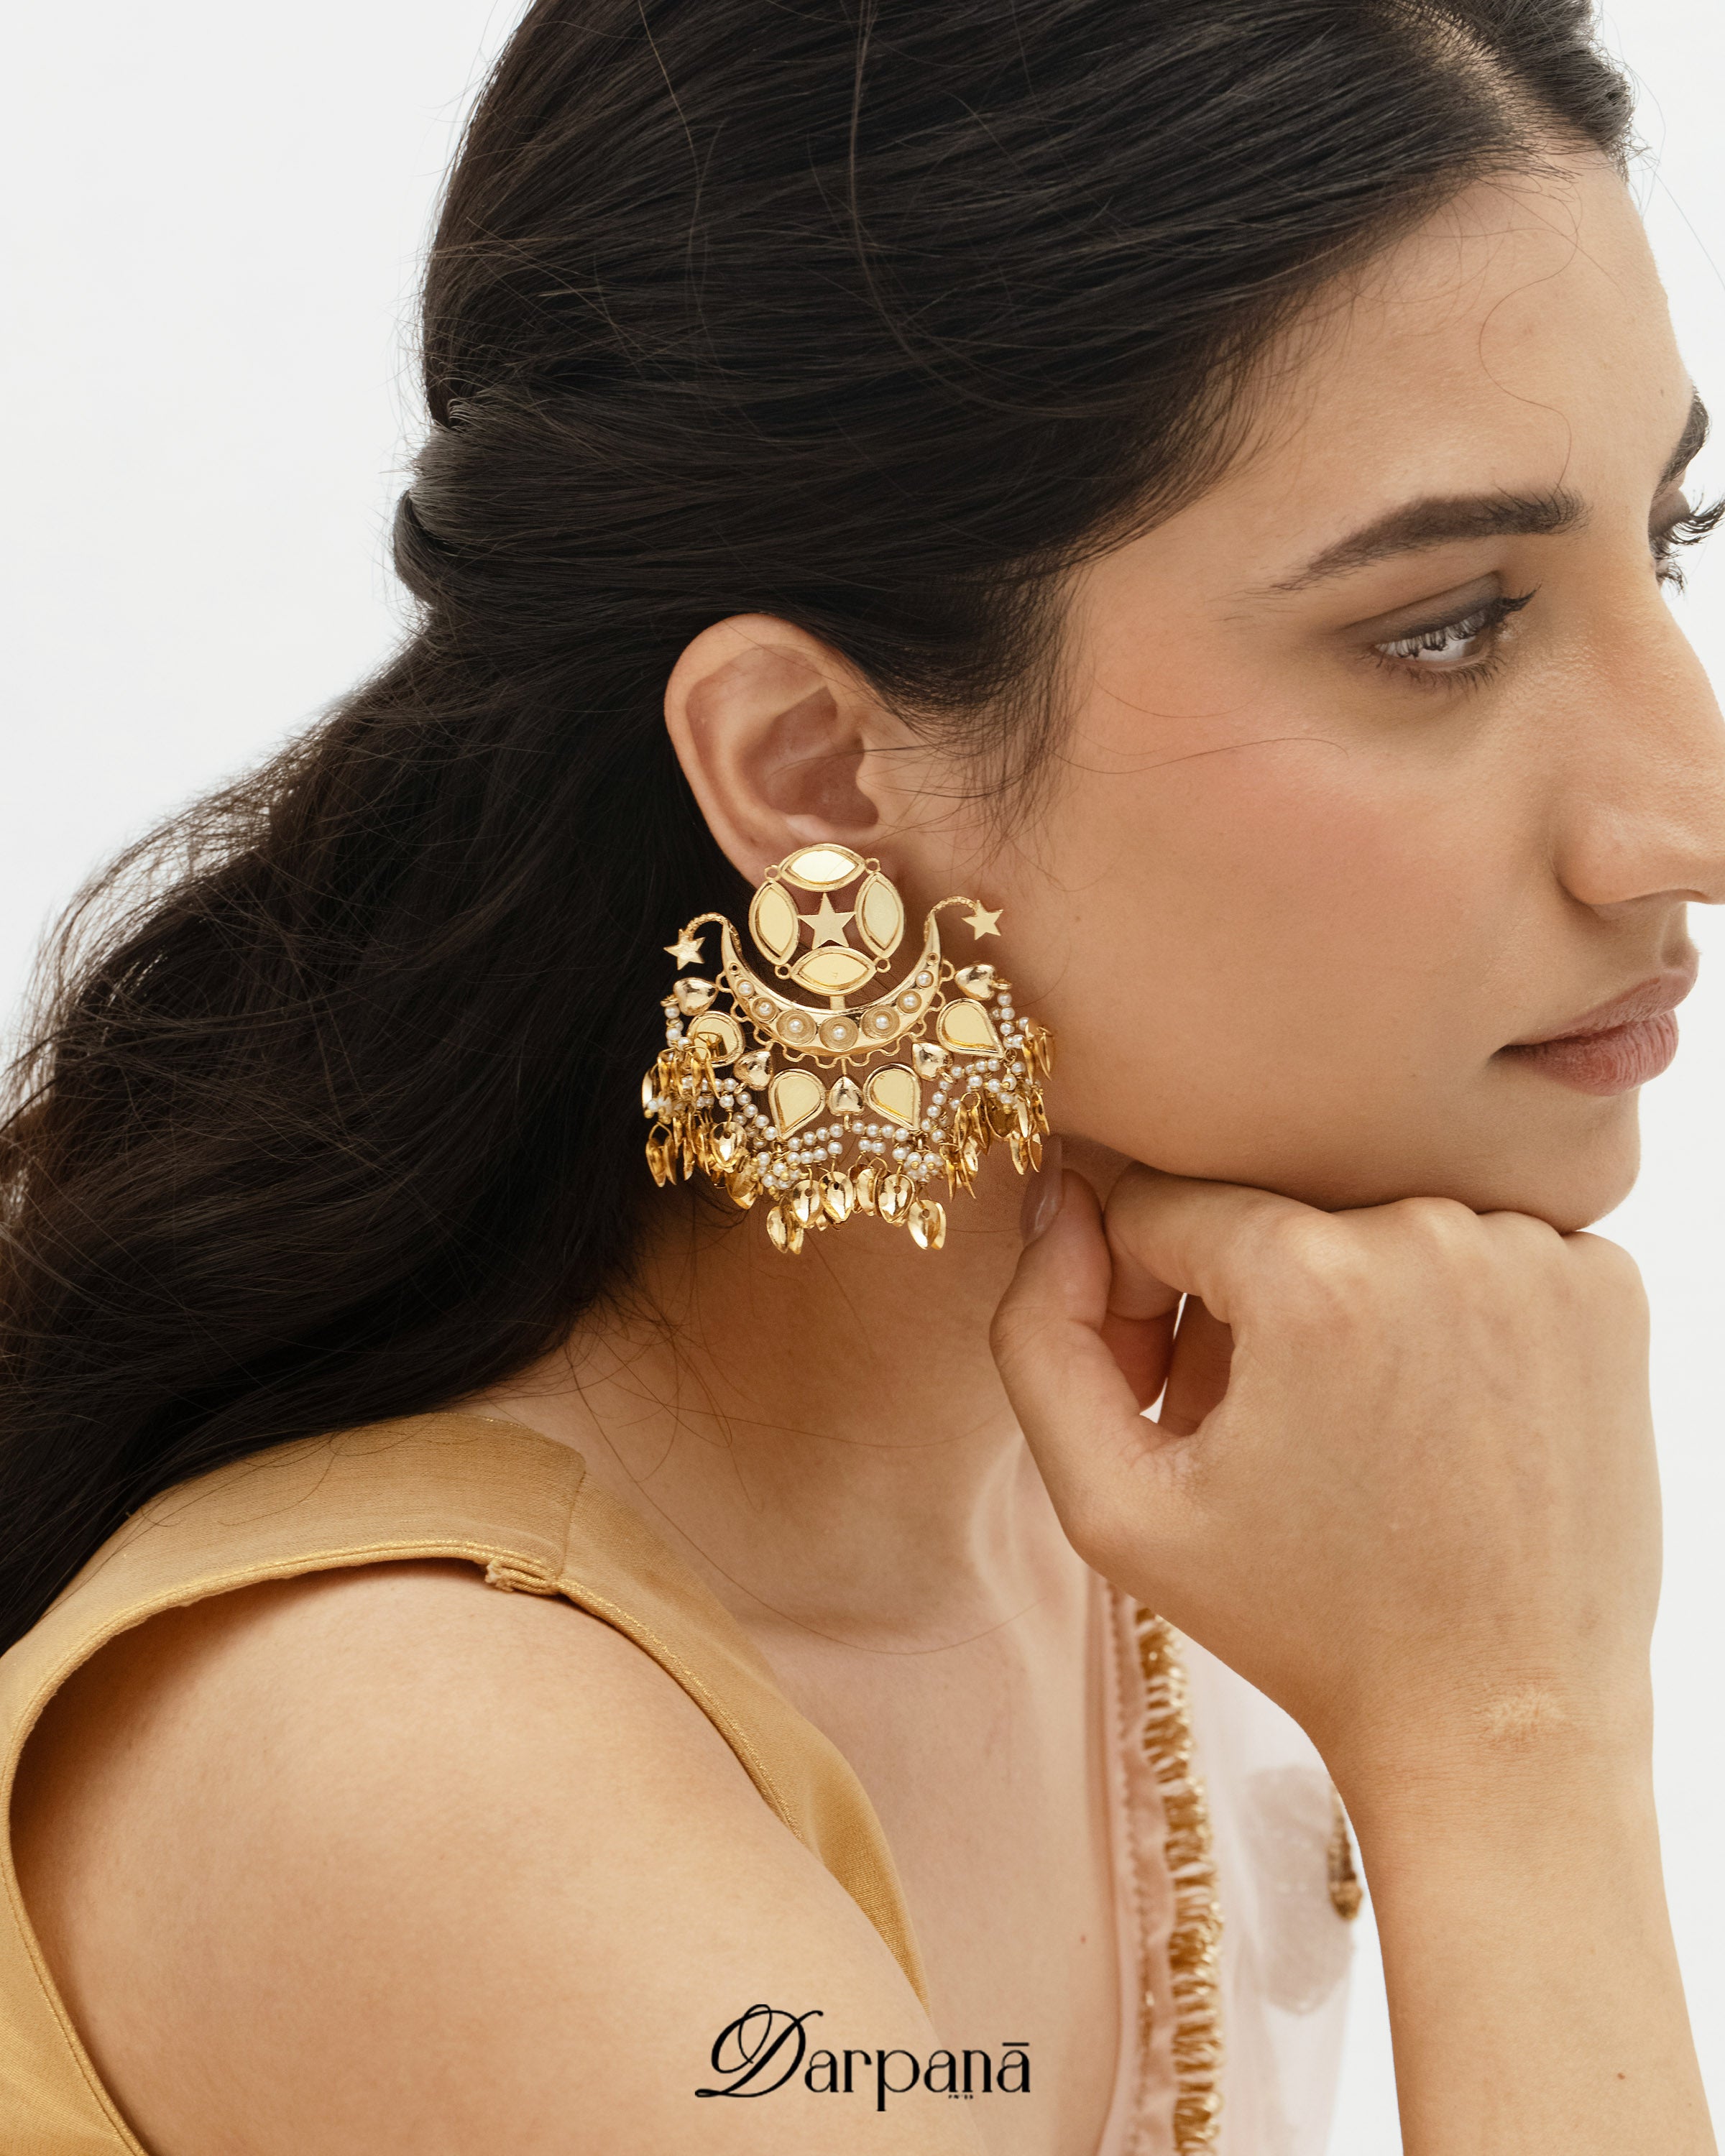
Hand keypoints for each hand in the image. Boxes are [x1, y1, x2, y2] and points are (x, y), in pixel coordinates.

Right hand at [990, 1164, 1660, 1798]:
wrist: (1501, 1718)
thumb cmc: (1304, 1624)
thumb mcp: (1114, 1507)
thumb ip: (1041, 1334)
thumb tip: (1063, 1198)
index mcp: (1312, 1276)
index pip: (1160, 1205)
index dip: (1137, 1302)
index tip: (1170, 1401)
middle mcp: (1434, 1233)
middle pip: (1268, 1209)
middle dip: (1236, 1300)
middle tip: (1257, 1427)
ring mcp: (1537, 1255)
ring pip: (1370, 1221)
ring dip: (1340, 1300)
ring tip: (1348, 1430)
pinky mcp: (1609, 1288)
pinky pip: (1475, 1247)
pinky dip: (1443, 1310)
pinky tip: (1439, 1413)